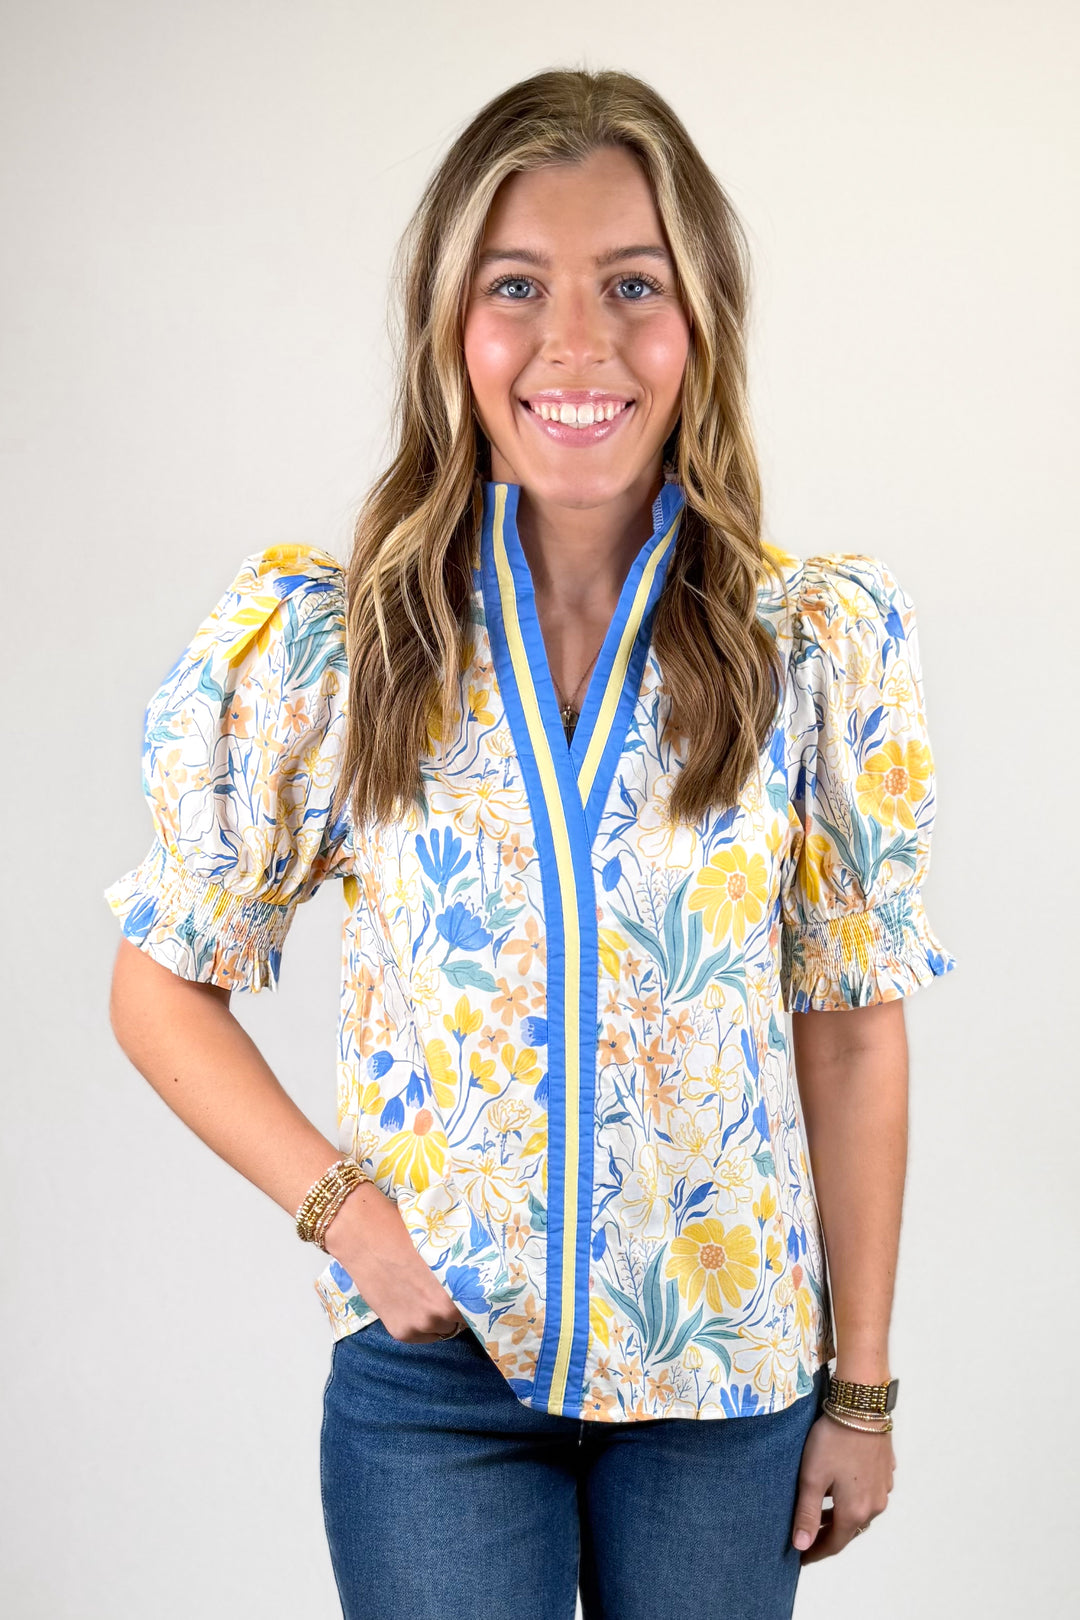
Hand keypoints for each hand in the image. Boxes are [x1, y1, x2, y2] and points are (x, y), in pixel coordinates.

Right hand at [322, 1181, 468, 1342]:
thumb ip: (459, 1270)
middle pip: (460, 1320)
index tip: (472, 1295)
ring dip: (437, 1318)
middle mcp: (442, 1314)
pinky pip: (420, 1336)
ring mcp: (421, 1325)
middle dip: (455, 1308)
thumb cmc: (407, 1235)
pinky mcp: (401, 1332)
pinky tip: (410, 1303)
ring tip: (425, 1297)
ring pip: (440, 1330)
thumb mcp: (443, 1249)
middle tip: (445, 1293)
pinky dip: (419, 1325)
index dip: (474, 1300)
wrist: (366, 1239)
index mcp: (459, 1290)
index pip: (479, 1307)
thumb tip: (474, 1278)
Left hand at [792, 1413, 895, 1561]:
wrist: (861, 1406)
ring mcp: (884, 1487)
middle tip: (807, 1534)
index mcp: (855, 1511)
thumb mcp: (812, 1477)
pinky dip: (854, 1497)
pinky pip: (869, 1493)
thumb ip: (806, 1513)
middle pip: (849, 1529)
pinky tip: (841, 1486)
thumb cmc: (832, 1440)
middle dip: (828, 1534)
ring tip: (821, 1510)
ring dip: (841, 1515)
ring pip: (860, 1511)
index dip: (816, 1552)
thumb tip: (801, 1547)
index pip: (834, 1543)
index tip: (801, 1558)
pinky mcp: (886, 1469)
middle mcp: (875, 1505)